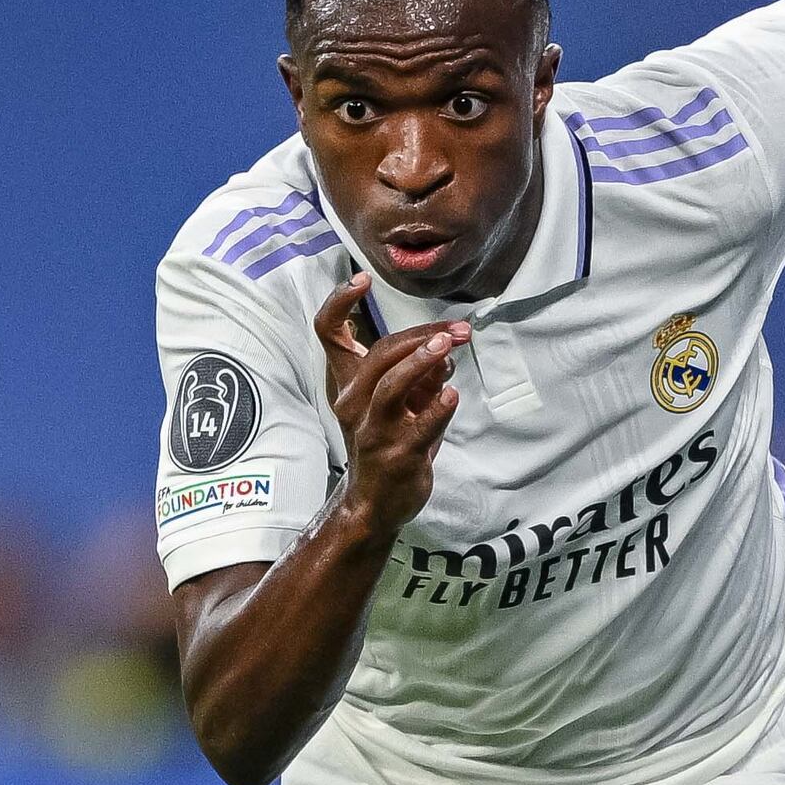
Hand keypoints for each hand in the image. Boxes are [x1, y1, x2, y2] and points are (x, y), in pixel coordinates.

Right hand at [312, 276, 467, 539]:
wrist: (376, 503)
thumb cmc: (387, 445)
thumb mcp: (402, 403)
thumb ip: (419, 376)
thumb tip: (445, 352)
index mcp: (348, 383)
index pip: (328, 334)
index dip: (338, 303)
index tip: (360, 281)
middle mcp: (352, 403)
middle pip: (377, 354)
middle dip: (419, 336)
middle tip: (456, 330)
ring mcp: (371, 429)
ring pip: (390, 386)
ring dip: (421, 362)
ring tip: (449, 346)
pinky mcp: (396, 455)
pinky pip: (420, 425)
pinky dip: (439, 408)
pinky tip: (453, 396)